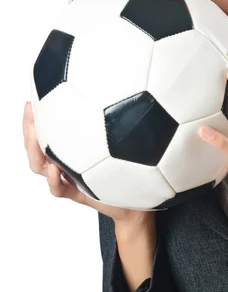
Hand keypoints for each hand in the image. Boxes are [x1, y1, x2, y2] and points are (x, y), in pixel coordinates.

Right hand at [22, 101, 154, 228]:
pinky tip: (56, 170)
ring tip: (37, 138)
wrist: (135, 199)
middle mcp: (66, 161)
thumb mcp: (121, 139)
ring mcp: (69, 178)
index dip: (33, 119)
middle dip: (29, 131)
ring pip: (41, 167)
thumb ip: (115, 121)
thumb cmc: (128, 167)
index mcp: (71, 148)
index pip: (44, 133)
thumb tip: (119, 92)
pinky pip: (58, 189)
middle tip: (31, 116)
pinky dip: (54, 181)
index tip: (30, 102)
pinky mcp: (78, 193)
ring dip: (36, 153)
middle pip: (36, 148)